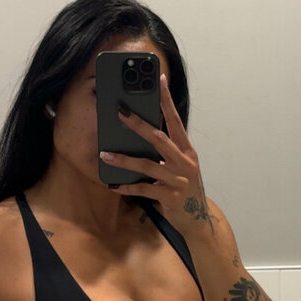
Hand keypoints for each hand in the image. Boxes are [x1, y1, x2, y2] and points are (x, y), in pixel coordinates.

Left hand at [100, 74, 215, 237]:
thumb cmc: (184, 189)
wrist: (196, 220)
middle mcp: (184, 162)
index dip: (166, 100)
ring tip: (104, 154)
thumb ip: (167, 151)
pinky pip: (144, 189)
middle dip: (138, 124)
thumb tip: (142, 133)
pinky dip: (127, 187)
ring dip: (123, 159)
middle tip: (120, 112)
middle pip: (159, 138)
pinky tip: (113, 185)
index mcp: (187, 151)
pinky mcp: (170, 197)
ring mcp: (178, 180)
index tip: (159, 80)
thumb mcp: (180, 167)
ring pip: (147, 165)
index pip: (175, 120)